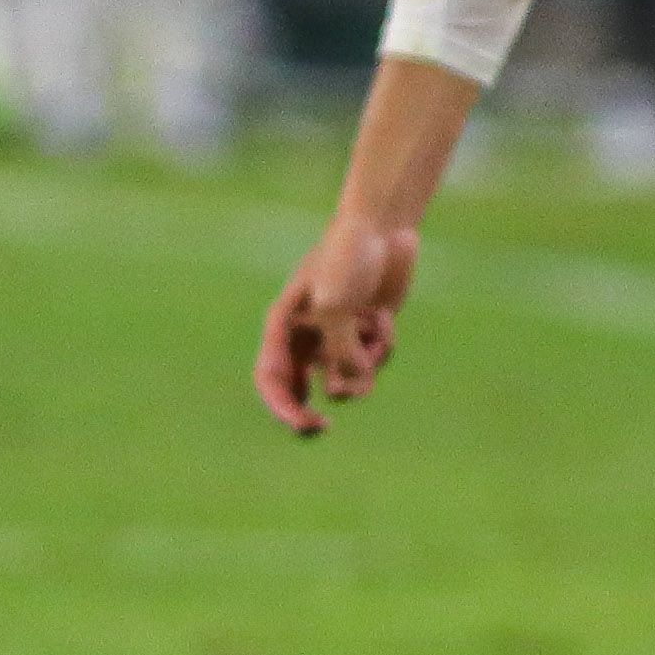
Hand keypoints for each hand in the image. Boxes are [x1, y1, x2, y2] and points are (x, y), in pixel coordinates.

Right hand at [255, 215, 420, 434]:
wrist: (382, 229)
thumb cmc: (348, 255)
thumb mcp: (337, 302)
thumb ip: (339, 347)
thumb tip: (349, 383)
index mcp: (284, 325)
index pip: (271, 377)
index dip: (282, 407)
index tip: (302, 422)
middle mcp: (306, 336)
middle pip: (299, 390)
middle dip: (310, 410)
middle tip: (322, 425)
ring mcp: (336, 337)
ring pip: (345, 380)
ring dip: (363, 368)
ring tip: (374, 336)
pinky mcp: (365, 335)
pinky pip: (372, 362)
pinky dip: (382, 347)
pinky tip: (383, 318)